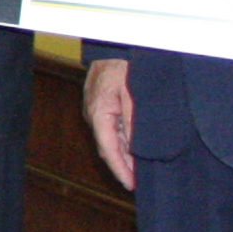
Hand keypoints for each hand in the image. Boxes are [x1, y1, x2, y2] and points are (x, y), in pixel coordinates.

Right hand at [83, 56, 135, 191]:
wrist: (112, 46)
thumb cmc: (124, 65)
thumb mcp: (133, 93)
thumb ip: (134, 120)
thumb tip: (136, 148)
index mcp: (99, 113)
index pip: (109, 149)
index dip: (120, 169)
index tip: (130, 185)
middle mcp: (93, 115)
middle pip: (108, 147)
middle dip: (123, 166)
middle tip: (138, 183)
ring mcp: (96, 110)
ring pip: (111, 139)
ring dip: (124, 154)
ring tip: (139, 171)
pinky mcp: (102, 106)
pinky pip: (112, 129)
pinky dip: (123, 142)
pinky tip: (134, 150)